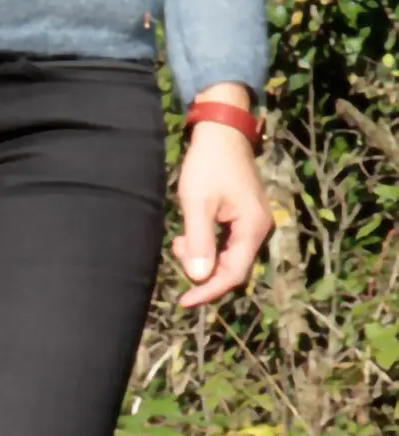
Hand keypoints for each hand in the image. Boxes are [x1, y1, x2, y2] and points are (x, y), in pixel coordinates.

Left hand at [173, 85, 273, 308]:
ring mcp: (253, 224)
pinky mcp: (243, 218)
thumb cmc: (208, 165)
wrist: (222, 133)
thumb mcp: (197, 204)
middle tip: (176, 255)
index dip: (209, 291)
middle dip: (202, 273)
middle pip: (232, 269)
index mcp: (253, 228)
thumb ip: (198, 241)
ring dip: (201, 258)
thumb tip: (198, 277)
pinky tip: (186, 236)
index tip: (184, 302)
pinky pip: (226, 245)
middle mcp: (259, 229)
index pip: (233, 274)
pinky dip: (205, 246)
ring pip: (227, 258)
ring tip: (179, 241)